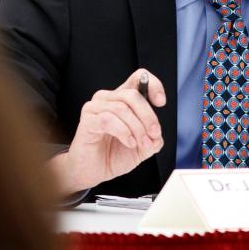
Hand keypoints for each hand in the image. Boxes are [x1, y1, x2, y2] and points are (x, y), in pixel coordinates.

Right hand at [49, 69, 165, 195]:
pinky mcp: (87, 121)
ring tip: (141, 144)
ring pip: (121, 108)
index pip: (138, 78)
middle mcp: (108, 99)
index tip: (160, 102)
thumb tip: (158, 135)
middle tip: (154, 134)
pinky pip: (108, 120)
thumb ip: (153, 138)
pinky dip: (123, 132)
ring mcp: (95, 108)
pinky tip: (129, 143)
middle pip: (132, 95)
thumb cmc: (113, 154)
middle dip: (148, 116)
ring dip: (137, 129)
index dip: (153, 85)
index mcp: (123, 99)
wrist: (93, 172)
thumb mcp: (142, 146)